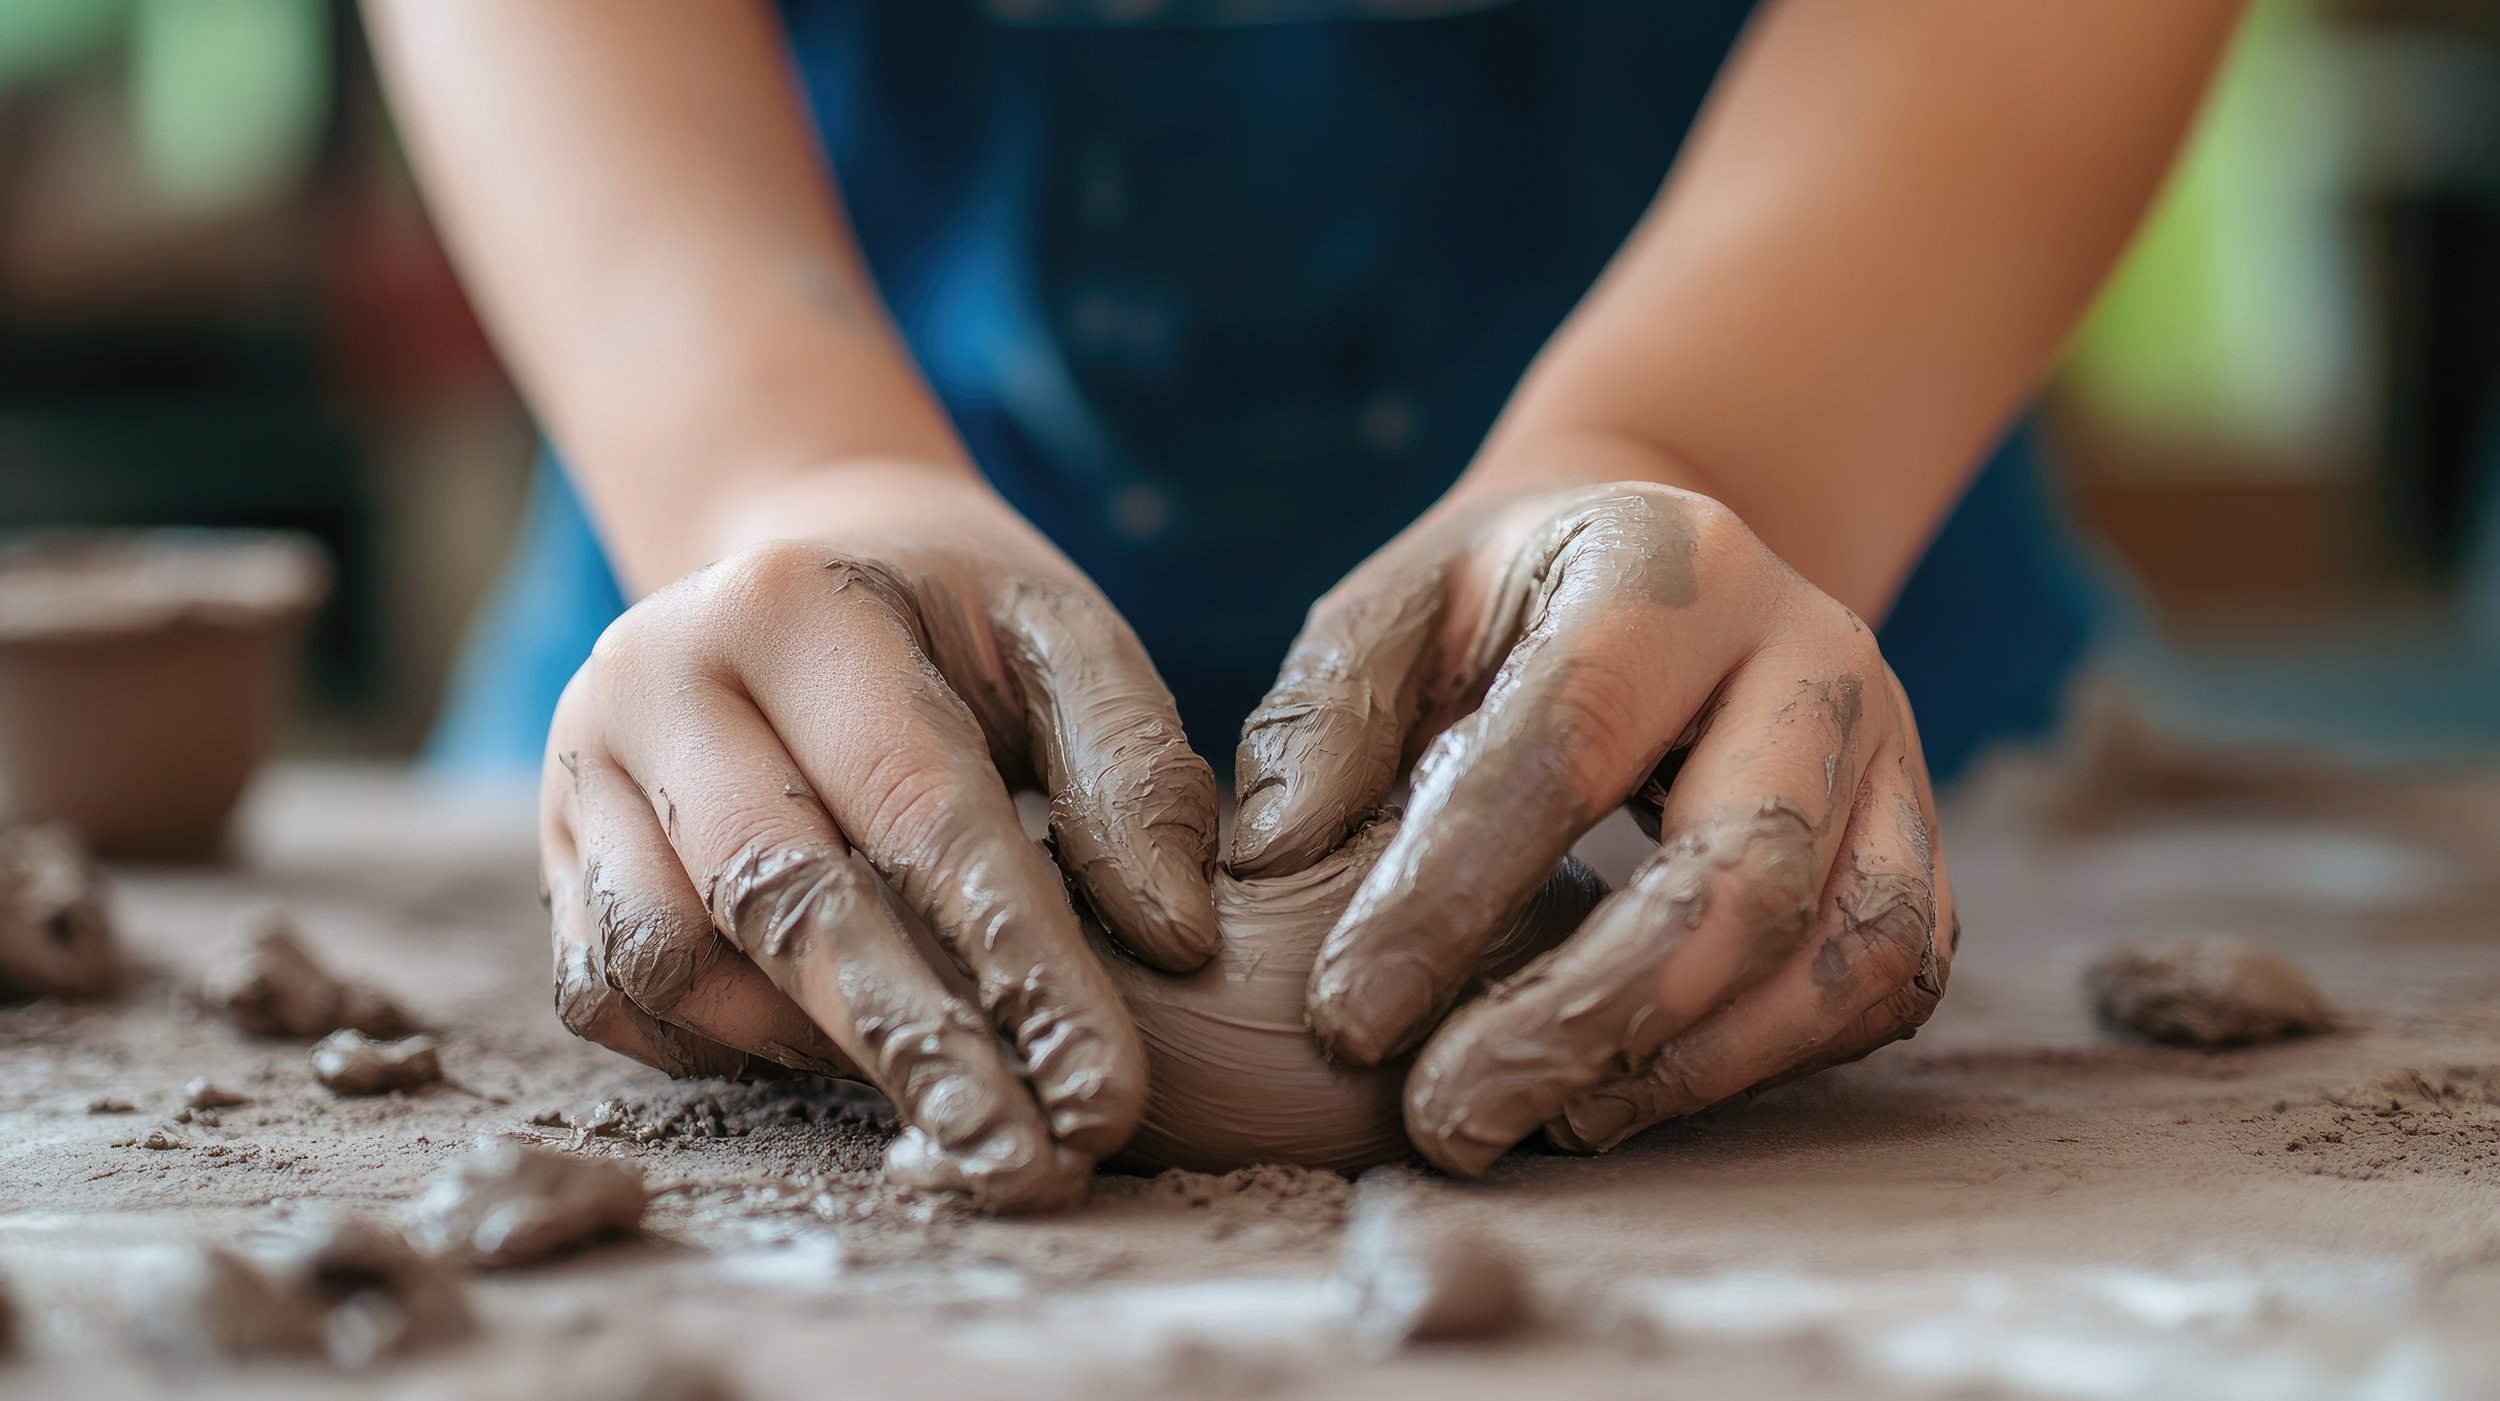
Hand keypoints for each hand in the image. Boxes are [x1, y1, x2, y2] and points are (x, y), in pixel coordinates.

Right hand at [538, 472, 1218, 1209]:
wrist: (791, 560)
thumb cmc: (953, 619)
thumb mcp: (1063, 637)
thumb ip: (1131, 770)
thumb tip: (1175, 939)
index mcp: (795, 603)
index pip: (919, 811)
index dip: (1021, 966)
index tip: (1104, 1093)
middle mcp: (657, 675)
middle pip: (779, 899)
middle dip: (917, 1051)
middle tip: (1024, 1165)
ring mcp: (582, 766)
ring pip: (676, 961)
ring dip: (818, 1050)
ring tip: (947, 1092)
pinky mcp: (555, 850)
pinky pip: (614, 993)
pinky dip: (724, 1043)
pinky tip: (830, 1048)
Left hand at [1232, 479, 1954, 1175]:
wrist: (1664, 558)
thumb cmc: (1497, 604)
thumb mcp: (1392, 608)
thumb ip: (1324, 718)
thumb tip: (1267, 864)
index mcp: (1669, 568)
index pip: (1567, 743)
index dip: (1453, 893)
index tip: (1345, 1018)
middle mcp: (1813, 650)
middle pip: (1747, 865)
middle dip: (1591, 1015)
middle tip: (1450, 1118)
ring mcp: (1888, 751)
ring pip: (1848, 946)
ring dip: (1692, 1065)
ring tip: (1547, 1124)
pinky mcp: (1915, 841)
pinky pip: (1888, 980)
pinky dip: (1768, 1063)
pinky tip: (1633, 1092)